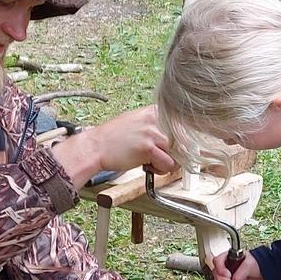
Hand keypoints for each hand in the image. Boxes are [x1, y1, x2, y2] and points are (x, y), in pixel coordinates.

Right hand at [56, 105, 176, 181]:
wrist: (96, 147)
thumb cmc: (115, 139)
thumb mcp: (138, 122)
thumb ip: (158, 126)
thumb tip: (180, 137)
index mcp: (155, 110)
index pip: (184, 125)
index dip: (184, 140)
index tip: (181, 148)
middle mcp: (156, 118)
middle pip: (184, 140)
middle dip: (175, 153)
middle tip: (161, 156)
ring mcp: (152, 132)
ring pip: (177, 153)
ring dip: (167, 162)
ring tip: (151, 160)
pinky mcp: (148, 147)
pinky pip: (168, 164)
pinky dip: (160, 169)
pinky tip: (147, 165)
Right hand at [208, 250, 263, 279]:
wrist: (267, 273)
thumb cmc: (259, 264)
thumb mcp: (248, 265)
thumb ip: (240, 275)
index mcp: (230, 257)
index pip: (218, 261)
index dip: (220, 268)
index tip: (227, 274)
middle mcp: (227, 266)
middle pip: (216, 273)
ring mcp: (229, 276)